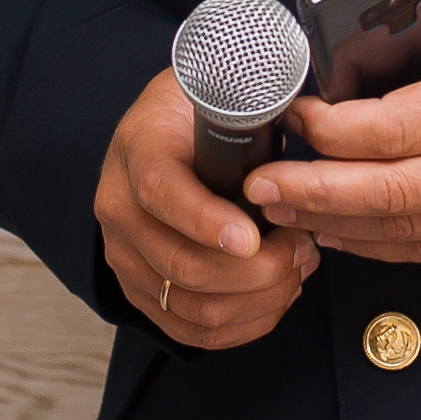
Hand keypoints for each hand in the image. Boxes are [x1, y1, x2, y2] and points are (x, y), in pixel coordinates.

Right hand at [95, 68, 317, 347]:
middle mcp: (118, 208)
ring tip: (297, 267)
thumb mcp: (214, 89)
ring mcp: (125, 256)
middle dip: (259, 269)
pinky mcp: (140, 292)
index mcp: (136, 149)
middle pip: (184, 265)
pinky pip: (193, 331)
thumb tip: (297, 112)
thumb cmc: (196, 111)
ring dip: (260, 299)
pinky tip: (276, 295)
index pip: (160, 191)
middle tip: (302, 247)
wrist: (159, 132)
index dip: (207, 220)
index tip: (253, 236)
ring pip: (195, 307)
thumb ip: (244, 103)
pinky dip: (245, 323)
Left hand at [247, 0, 420, 262]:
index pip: (392, 129)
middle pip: (387, 192)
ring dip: (334, 224)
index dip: (330, 130)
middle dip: (312, 190)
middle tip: (261, 182)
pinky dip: (376, 245)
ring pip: (403, 231)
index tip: (295, 112)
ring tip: (280, 209)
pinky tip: (335, 230)